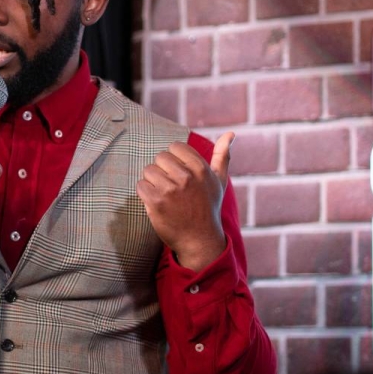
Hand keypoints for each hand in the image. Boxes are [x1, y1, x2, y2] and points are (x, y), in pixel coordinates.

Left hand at [137, 132, 232, 270]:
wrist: (199, 240)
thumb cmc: (208, 208)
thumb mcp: (219, 181)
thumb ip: (222, 156)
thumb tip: (231, 133)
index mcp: (201, 169)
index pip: (176, 147)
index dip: (174, 160)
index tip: (179, 174)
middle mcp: (186, 177)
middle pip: (160, 157)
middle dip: (163, 170)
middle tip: (171, 186)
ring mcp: (170, 190)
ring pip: (148, 170)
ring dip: (153, 182)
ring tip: (164, 195)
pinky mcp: (156, 203)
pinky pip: (141, 185)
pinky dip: (145, 193)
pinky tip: (156, 202)